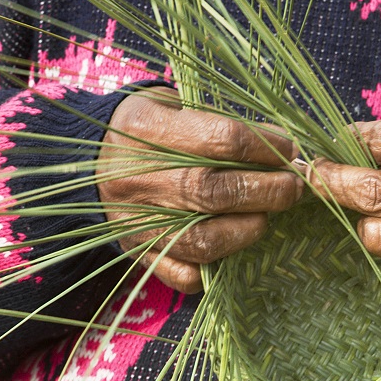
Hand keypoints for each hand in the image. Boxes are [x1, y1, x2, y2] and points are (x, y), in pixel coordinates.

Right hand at [97, 87, 302, 293]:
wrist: (86, 162)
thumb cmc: (147, 128)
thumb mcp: (174, 105)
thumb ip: (220, 122)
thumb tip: (280, 145)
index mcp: (146, 129)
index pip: (222, 139)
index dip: (266, 146)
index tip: (291, 148)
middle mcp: (138, 178)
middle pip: (215, 192)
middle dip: (269, 191)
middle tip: (294, 187)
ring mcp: (136, 222)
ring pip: (204, 240)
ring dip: (249, 230)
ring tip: (265, 216)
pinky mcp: (139, 253)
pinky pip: (185, 275)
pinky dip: (217, 266)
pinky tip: (234, 245)